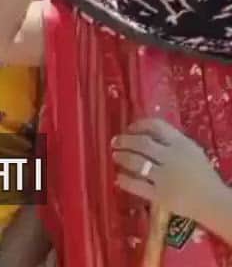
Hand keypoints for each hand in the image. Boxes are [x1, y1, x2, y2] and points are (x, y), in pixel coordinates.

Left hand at [112, 119, 227, 223]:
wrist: (215, 203)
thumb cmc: (203, 177)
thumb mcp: (192, 153)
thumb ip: (172, 143)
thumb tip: (144, 133)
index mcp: (183, 144)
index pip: (156, 125)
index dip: (139, 125)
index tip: (130, 128)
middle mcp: (172, 158)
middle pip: (141, 143)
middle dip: (125, 141)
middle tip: (115, 142)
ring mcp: (165, 177)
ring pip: (136, 162)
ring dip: (122, 157)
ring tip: (115, 156)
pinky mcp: (160, 195)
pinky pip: (136, 185)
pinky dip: (125, 180)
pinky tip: (119, 178)